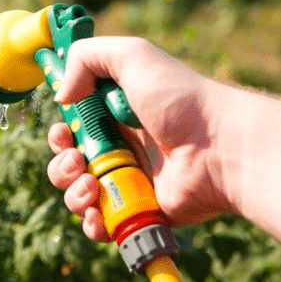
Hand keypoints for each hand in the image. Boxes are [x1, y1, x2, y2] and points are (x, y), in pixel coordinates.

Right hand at [46, 37, 234, 241]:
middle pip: (68, 164)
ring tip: (92, 184)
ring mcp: (128, 183)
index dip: (59, 133)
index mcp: (113, 118)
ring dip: (72, 191)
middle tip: (78, 158)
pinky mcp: (138, 212)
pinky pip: (101, 225)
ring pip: (78, 196)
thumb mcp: (133, 56)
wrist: (221, 146)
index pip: (71, 129)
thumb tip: (61, 97)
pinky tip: (97, 211)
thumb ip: (86, 58)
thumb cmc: (181, 99)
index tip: (64, 130)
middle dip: (61, 164)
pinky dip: (91, 222)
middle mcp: (119, 151)